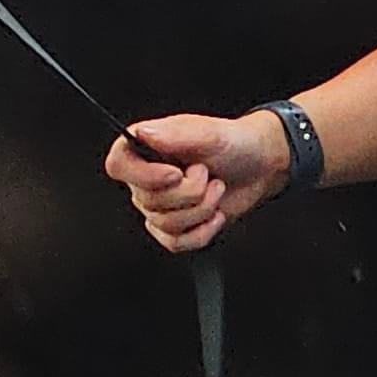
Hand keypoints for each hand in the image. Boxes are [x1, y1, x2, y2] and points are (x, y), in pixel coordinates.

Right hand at [105, 111, 292, 253]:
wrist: (257, 168)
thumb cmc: (232, 143)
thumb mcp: (207, 133)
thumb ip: (174, 134)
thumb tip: (142, 133)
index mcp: (146, 145)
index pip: (118, 165)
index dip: (143, 176)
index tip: (175, 174)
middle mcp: (147, 175)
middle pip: (149, 200)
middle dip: (189, 194)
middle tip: (208, 174)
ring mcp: (160, 203)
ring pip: (165, 224)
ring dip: (200, 210)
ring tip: (215, 188)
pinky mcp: (175, 227)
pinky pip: (176, 243)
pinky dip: (202, 233)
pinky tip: (215, 214)